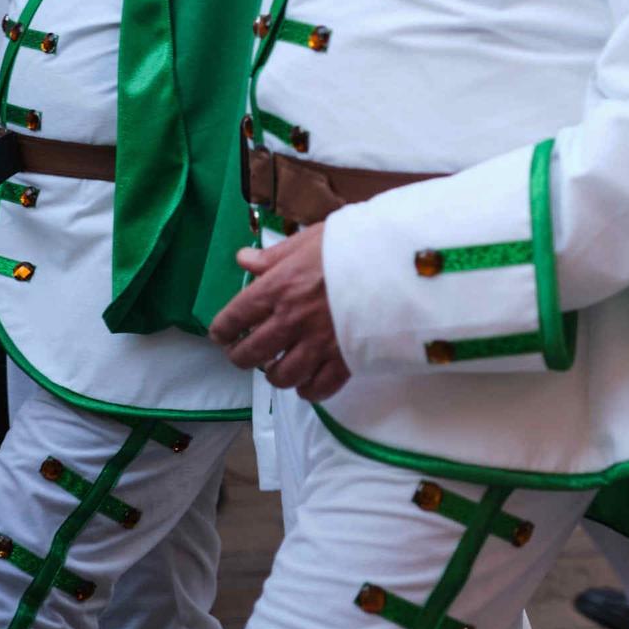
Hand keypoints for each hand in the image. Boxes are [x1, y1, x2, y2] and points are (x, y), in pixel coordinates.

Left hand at [208, 226, 351, 401]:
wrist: (405, 263)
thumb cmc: (358, 244)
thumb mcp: (313, 238)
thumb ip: (275, 255)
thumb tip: (243, 260)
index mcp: (279, 288)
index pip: (233, 319)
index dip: (222, 330)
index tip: (225, 333)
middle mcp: (292, 321)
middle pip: (250, 355)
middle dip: (242, 356)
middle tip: (248, 353)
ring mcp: (319, 344)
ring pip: (281, 377)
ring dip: (275, 374)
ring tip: (280, 367)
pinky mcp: (346, 360)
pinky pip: (318, 388)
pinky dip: (308, 389)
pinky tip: (309, 381)